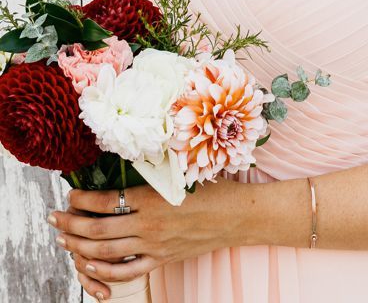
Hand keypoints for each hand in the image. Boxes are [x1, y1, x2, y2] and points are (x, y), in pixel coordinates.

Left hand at [51, 183, 228, 296]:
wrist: (238, 216)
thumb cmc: (215, 188)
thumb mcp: (183, 175)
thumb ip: (154, 176)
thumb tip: (124, 170)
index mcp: (154, 198)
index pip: (107, 200)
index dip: (83, 199)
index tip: (70, 194)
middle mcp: (149, 224)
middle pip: (98, 229)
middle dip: (70, 224)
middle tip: (54, 218)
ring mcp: (153, 245)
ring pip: (105, 252)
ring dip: (79, 246)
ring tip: (64, 240)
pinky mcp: (160, 260)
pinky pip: (123, 272)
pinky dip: (101, 271)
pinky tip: (88, 265)